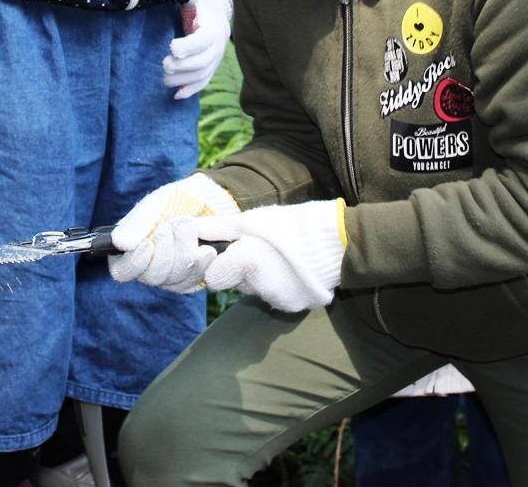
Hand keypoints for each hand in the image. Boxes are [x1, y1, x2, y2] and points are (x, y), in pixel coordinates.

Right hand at [109, 174, 238, 288]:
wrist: (211, 202)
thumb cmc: (177, 200)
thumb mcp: (157, 203)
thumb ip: (138, 222)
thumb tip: (119, 242)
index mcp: (130, 248)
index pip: (122, 270)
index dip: (134, 262)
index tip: (148, 244)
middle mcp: (147, 267)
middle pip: (151, 276)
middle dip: (168, 249)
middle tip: (179, 222)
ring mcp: (169, 277)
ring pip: (174, 279)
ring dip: (186, 251)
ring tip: (193, 227)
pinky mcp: (191, 280)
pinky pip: (194, 280)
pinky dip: (202, 262)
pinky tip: (206, 247)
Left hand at [163, 0, 231, 99]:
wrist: (216, 13)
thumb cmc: (197, 3)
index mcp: (212, 27)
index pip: (202, 40)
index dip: (188, 46)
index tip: (171, 47)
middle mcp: (217, 46)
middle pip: (202, 62)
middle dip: (182, 66)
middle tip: (163, 65)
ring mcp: (215, 59)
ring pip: (201, 75)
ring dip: (182, 80)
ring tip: (164, 79)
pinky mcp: (211, 68)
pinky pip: (203, 83)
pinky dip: (190, 90)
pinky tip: (176, 96)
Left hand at [201, 198, 347, 312]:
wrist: (337, 241)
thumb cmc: (290, 224)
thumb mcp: (252, 220)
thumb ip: (219, 228)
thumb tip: (190, 228)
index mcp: (247, 263)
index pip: (213, 278)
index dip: (217, 264)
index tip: (227, 253)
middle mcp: (260, 289)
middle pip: (235, 284)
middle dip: (239, 270)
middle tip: (257, 251)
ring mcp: (277, 301)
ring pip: (254, 291)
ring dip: (259, 278)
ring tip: (278, 258)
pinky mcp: (292, 308)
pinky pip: (274, 298)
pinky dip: (278, 286)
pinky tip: (290, 271)